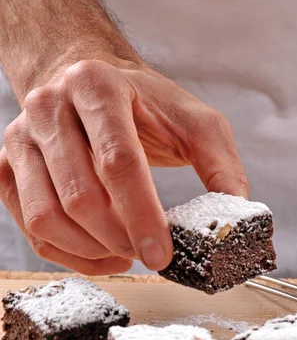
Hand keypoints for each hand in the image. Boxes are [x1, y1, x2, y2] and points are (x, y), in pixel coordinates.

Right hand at [0, 59, 247, 274]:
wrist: (88, 84)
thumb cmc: (144, 106)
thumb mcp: (193, 121)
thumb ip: (220, 163)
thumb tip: (232, 215)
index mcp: (97, 87)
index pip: (117, 161)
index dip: (142, 215)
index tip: (162, 254)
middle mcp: (49, 108)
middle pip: (80, 196)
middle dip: (120, 239)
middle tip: (150, 255)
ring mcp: (21, 139)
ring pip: (46, 218)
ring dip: (92, 250)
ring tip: (126, 253)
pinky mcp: (8, 168)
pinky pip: (31, 229)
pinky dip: (69, 254)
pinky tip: (102, 253)